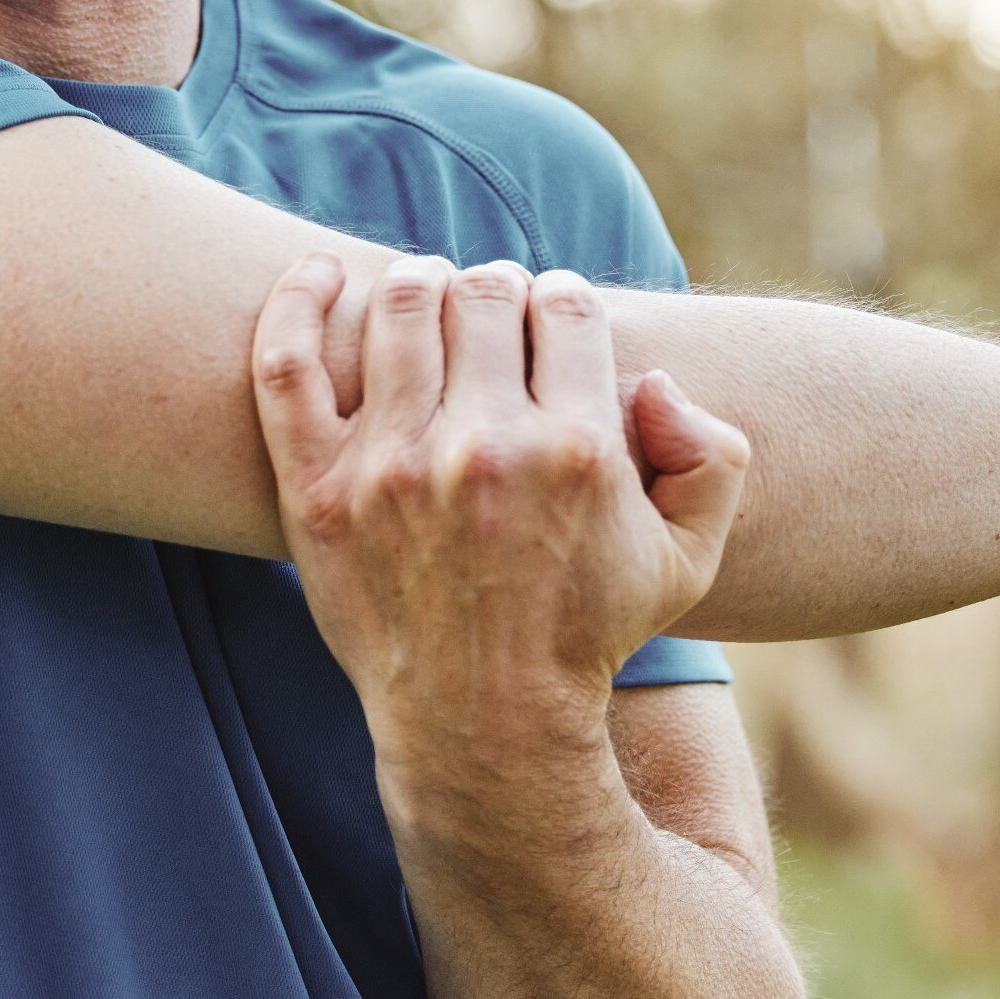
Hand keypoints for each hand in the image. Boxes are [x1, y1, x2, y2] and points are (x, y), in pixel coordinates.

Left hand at [249, 254, 752, 771]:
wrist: (484, 725)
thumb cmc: (588, 631)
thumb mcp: (691, 558)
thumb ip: (712, 456)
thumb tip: (653, 381)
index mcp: (576, 451)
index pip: (565, 305)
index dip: (563, 301)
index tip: (552, 324)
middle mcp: (484, 450)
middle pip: (485, 292)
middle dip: (499, 290)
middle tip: (493, 317)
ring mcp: (391, 467)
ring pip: (400, 306)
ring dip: (422, 284)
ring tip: (430, 300)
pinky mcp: (317, 490)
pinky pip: (287, 362)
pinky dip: (299, 299)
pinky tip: (320, 273)